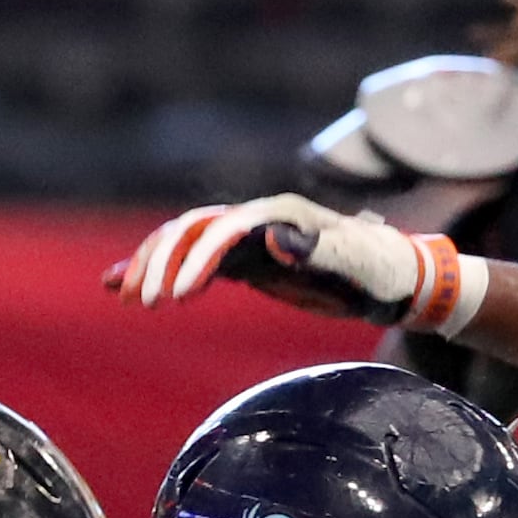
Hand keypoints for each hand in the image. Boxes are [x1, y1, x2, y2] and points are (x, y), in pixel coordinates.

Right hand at [110, 195, 481, 333]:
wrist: (395, 279)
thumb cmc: (381, 270)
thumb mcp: (359, 262)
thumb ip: (319, 248)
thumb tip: (275, 235)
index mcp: (281, 215)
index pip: (224, 229)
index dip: (197, 258)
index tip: (177, 296)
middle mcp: (259, 220)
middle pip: (192, 229)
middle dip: (162, 261)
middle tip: (144, 302)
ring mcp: (249, 239)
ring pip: (185, 241)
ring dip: (151, 264)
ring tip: (123, 294)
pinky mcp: (246, 261)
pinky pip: (193, 261)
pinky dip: (160, 271)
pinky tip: (124, 285)